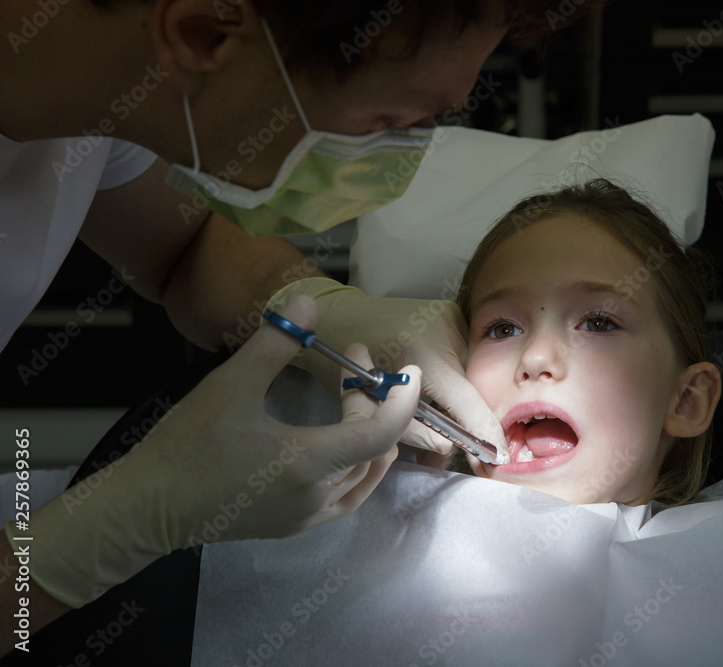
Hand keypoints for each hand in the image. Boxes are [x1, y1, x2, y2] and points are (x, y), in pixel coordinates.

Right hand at [12, 295, 420, 607]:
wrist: (146, 507)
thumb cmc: (187, 445)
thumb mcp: (229, 386)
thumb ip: (274, 343)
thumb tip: (309, 302)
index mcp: (309, 463)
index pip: (382, 432)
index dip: (403, 400)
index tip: (408, 370)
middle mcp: (318, 496)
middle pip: (372, 447)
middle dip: (372, 399)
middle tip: (353, 359)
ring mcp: (307, 516)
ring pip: (364, 474)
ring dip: (368, 432)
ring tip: (352, 393)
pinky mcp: (294, 525)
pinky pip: (346, 495)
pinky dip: (356, 463)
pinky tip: (341, 439)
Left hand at [267, 278, 507, 459]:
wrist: (338, 312)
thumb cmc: (342, 363)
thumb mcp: (369, 403)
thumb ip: (410, 429)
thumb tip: (447, 449)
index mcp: (421, 352)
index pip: (465, 399)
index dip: (483, 430)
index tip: (498, 457)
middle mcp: (446, 329)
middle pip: (467, 390)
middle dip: (456, 421)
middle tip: (438, 448)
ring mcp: (451, 319)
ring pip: (463, 377)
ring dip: (450, 400)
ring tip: (426, 416)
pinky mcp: (451, 316)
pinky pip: (457, 361)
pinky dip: (446, 382)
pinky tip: (429, 392)